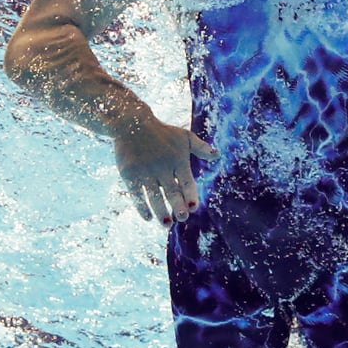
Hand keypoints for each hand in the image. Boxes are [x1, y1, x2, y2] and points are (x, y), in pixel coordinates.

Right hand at [113, 112, 218, 226]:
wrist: (132, 122)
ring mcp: (145, 171)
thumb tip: (218, 155)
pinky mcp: (129, 173)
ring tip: (167, 224)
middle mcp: (162, 167)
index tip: (193, 208)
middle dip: (177, 206)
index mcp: (177, 160)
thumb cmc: (162, 132)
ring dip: (160, 211)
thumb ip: (201, 148)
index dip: (190, 194)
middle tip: (181, 218)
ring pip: (154, 196)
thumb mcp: (184, 137)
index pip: (186, 181)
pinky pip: (136, 194)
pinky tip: (148, 217)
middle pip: (171, 191)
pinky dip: (142, 206)